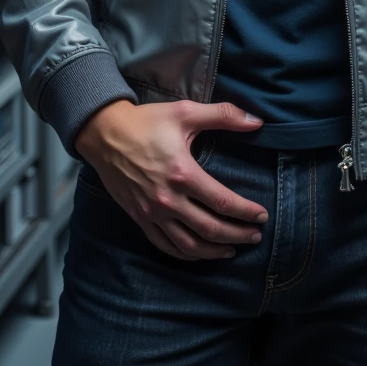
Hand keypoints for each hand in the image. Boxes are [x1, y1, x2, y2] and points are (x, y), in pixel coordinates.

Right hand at [74, 98, 268, 261]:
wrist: (105, 134)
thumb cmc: (147, 122)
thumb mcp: (186, 111)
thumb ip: (224, 115)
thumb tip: (257, 121)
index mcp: (183, 173)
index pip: (222, 202)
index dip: (246, 212)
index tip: (262, 216)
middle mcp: (168, 199)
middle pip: (210, 228)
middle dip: (237, 235)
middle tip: (255, 237)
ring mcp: (152, 213)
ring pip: (188, 244)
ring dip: (213, 251)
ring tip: (232, 249)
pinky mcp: (139, 218)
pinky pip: (165, 245)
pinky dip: (185, 253)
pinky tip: (199, 252)